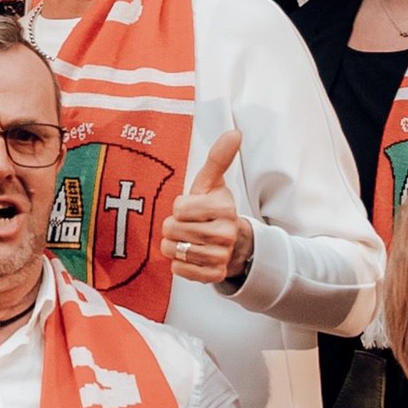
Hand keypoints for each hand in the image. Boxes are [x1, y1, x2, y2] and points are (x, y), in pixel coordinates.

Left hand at [158, 129, 251, 288]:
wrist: (230, 241)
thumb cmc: (212, 208)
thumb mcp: (212, 182)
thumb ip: (219, 158)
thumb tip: (235, 132)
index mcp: (225, 207)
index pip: (180, 208)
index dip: (179, 207)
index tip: (189, 208)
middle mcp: (226, 232)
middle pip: (174, 230)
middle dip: (171, 227)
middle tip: (183, 225)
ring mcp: (221, 255)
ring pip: (175, 251)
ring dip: (172, 245)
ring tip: (184, 240)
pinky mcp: (214, 274)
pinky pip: (181, 271)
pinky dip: (178, 264)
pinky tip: (187, 256)